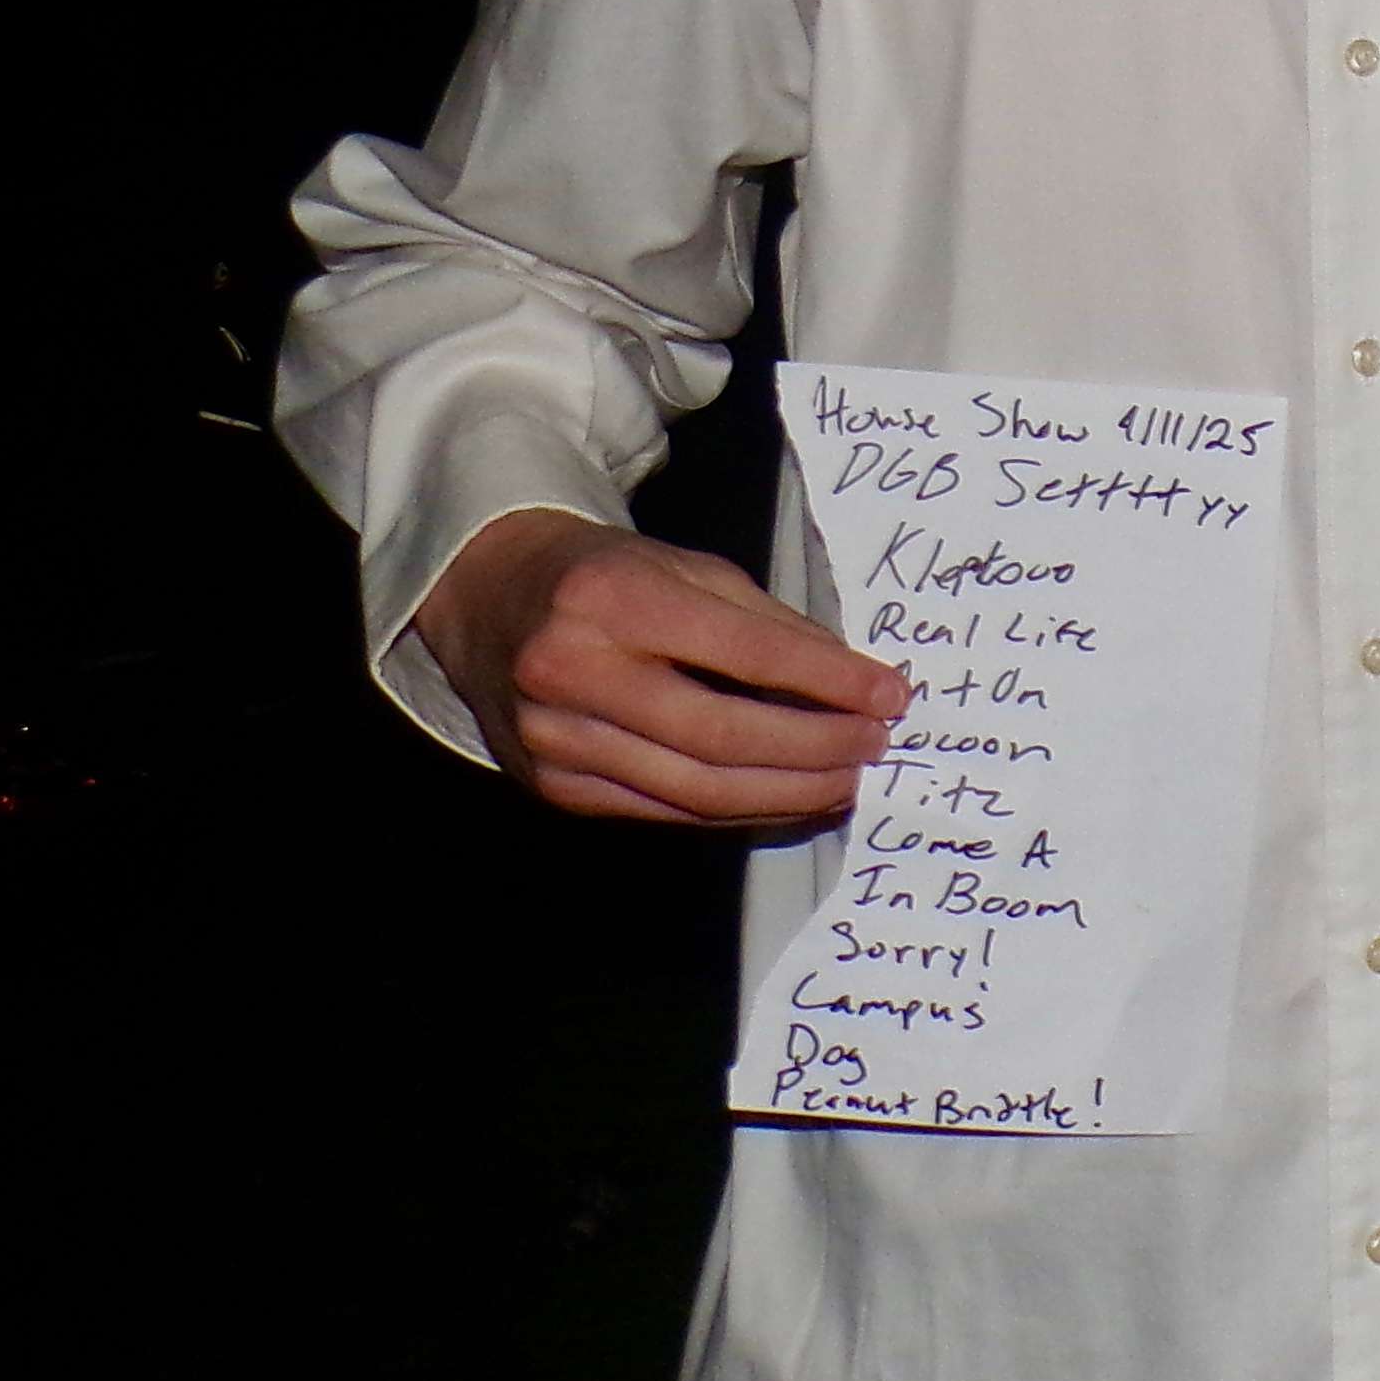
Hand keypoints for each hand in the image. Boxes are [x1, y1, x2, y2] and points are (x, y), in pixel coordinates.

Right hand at [413, 507, 906, 824]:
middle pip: (719, 737)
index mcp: (609, 599)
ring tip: (844, 781)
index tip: (890, 694)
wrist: (489, 598)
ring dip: (785, 793)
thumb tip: (855, 681)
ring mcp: (556, 740)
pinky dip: (734, 811)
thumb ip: (767, 623)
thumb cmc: (603, 577)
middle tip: (875, 747)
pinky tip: (784, 798)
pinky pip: (663, 812)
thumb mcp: (683, 567)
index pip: (743, 652)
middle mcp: (572, 673)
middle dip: (814, 749)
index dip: (827, 681)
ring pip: (694, 791)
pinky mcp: (554, 787)